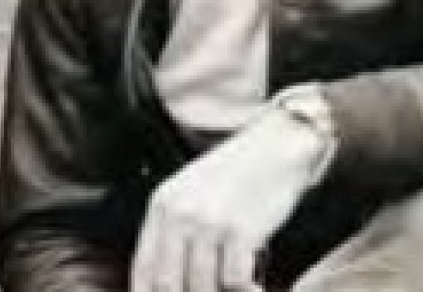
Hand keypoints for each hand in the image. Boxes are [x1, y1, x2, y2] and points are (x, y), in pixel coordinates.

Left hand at [130, 110, 329, 291]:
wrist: (279, 146)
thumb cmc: (239, 172)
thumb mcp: (192, 191)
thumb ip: (176, 227)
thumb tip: (171, 276)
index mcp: (162, 206)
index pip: (143, 267)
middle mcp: (179, 215)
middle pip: (168, 283)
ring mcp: (208, 223)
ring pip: (201, 287)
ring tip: (232, 291)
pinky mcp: (240, 230)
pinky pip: (234, 281)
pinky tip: (255, 290)